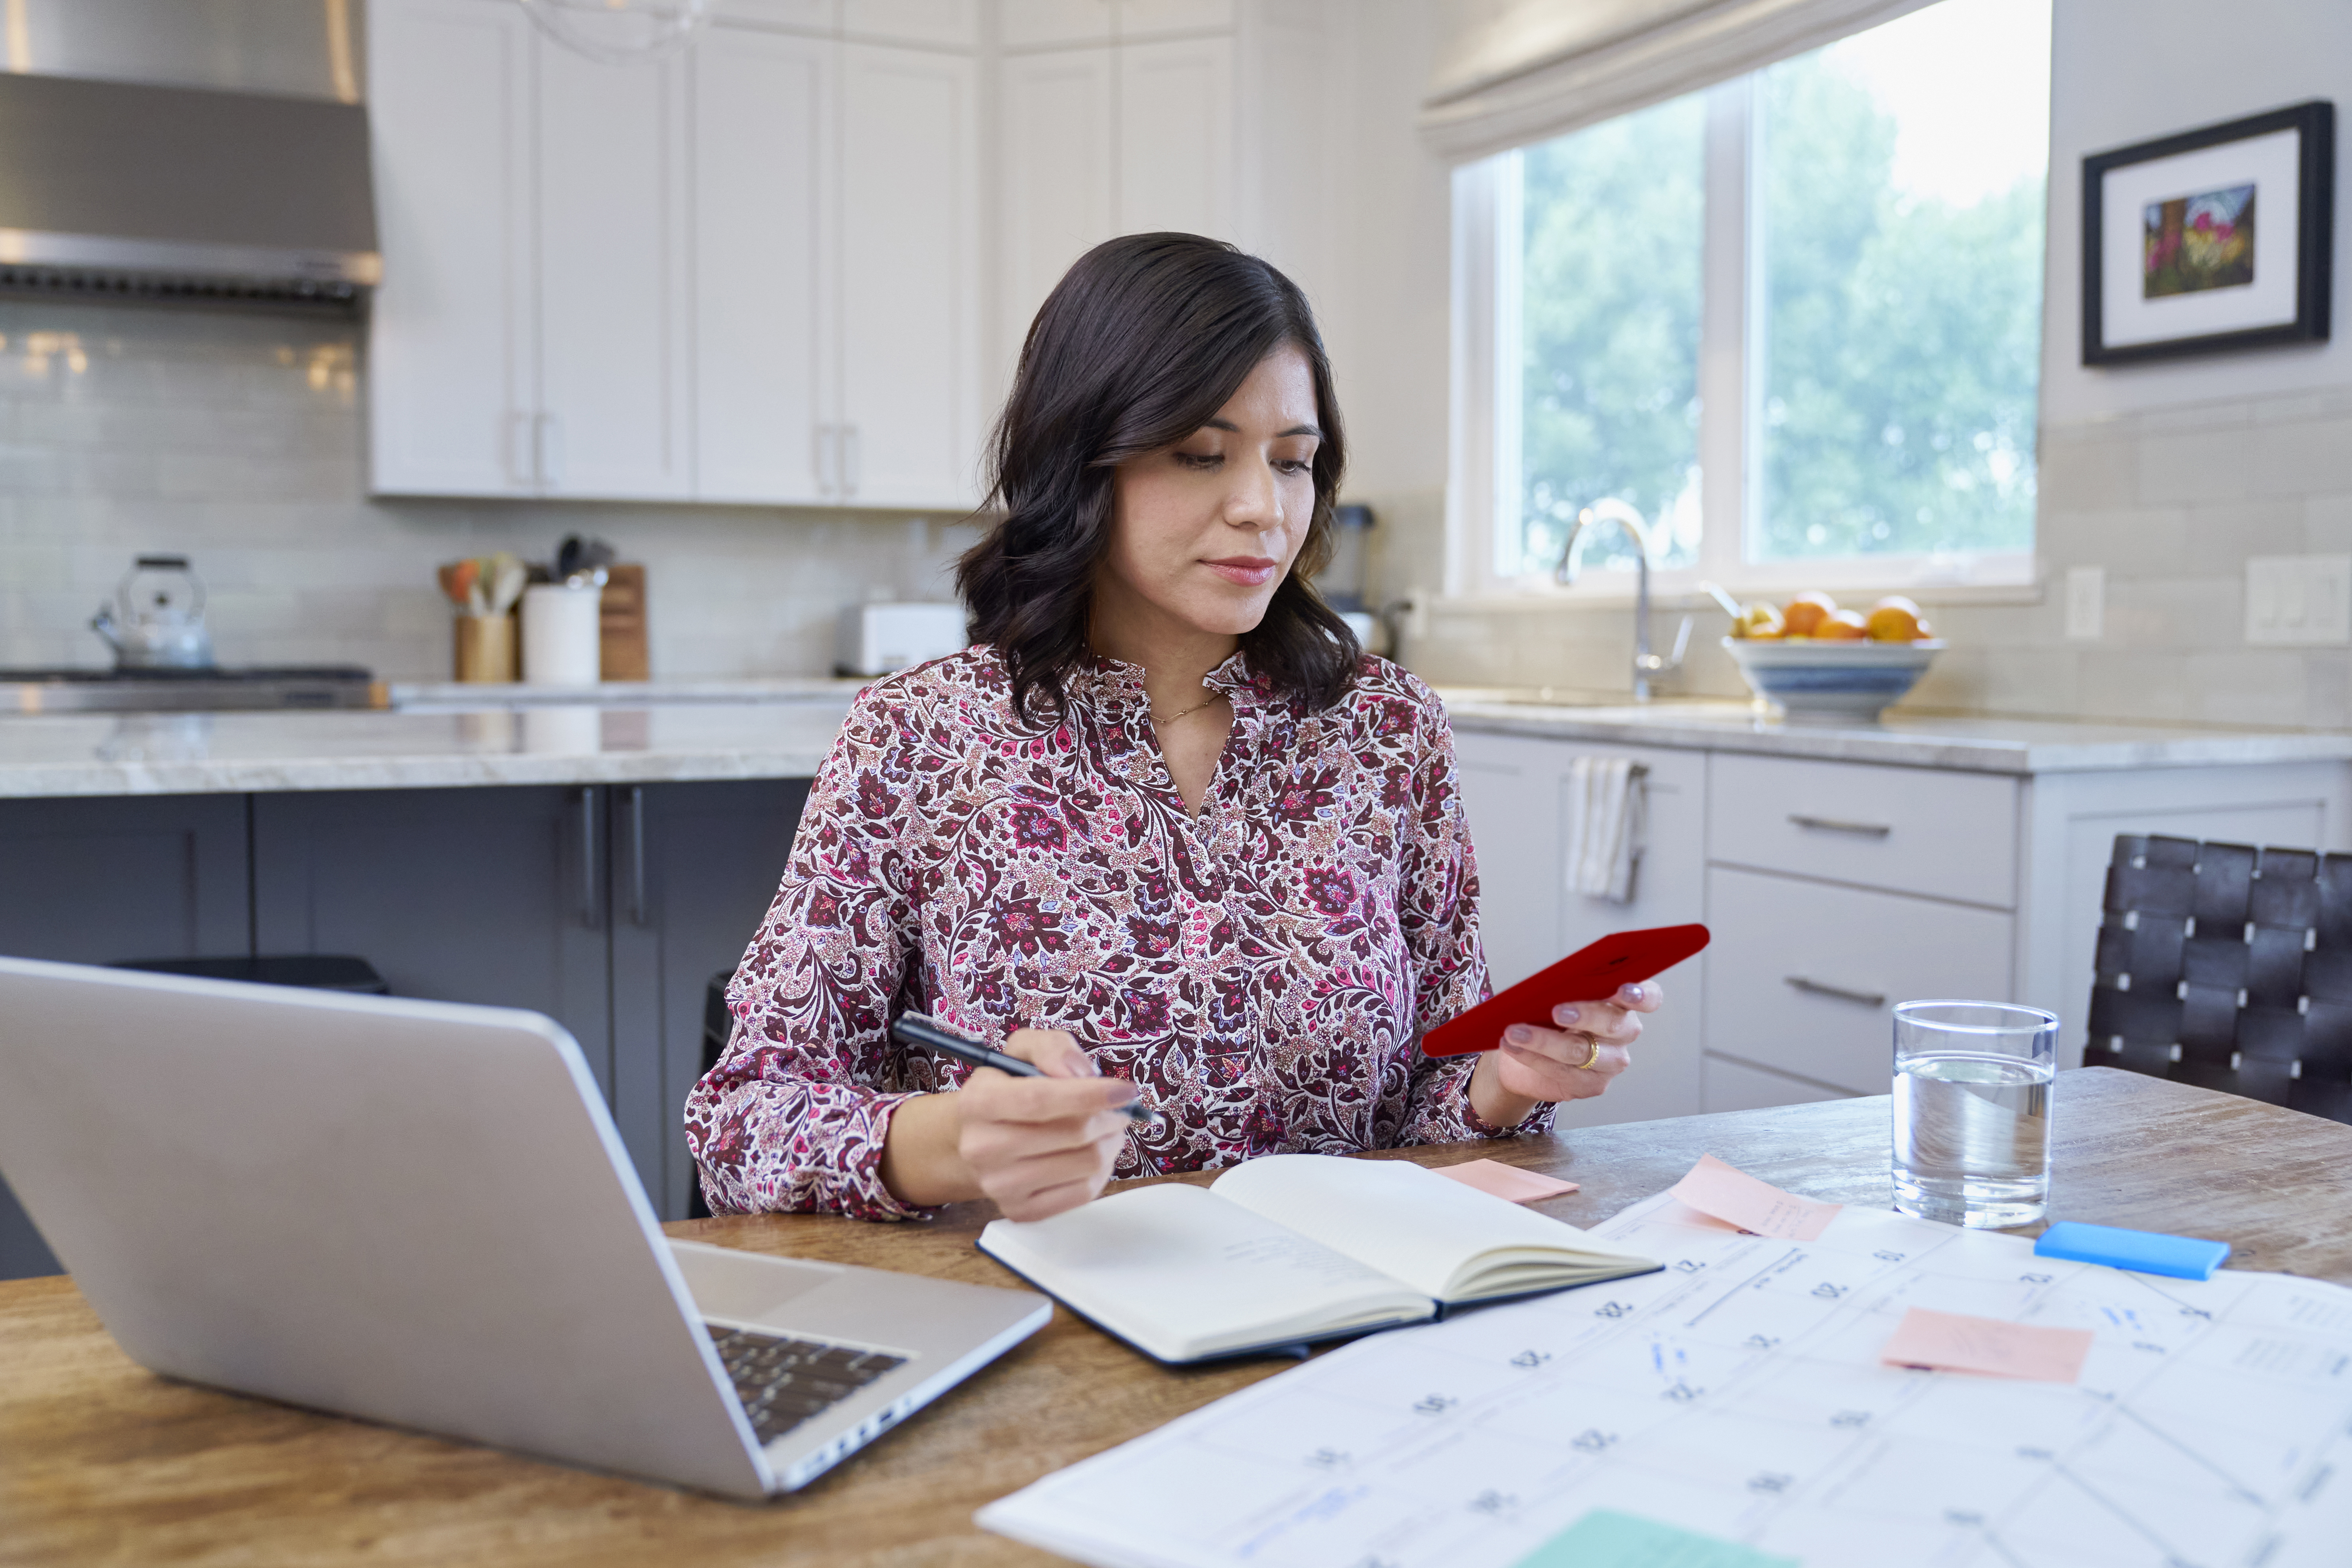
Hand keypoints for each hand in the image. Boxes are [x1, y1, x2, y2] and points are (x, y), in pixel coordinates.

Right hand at [952, 1029, 1138, 1221]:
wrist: (977, 1140)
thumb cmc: (1008, 1090)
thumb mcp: (1022, 1052)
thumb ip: (1052, 1049)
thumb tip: (1080, 1073)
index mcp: (979, 1101)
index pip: (1041, 1099)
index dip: (1091, 1094)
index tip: (1126, 1090)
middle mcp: (982, 1148)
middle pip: (1073, 1134)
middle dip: (1110, 1117)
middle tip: (1120, 1109)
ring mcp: (1000, 1185)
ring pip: (1086, 1164)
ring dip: (1110, 1141)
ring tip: (1107, 1128)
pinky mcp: (1021, 1210)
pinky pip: (1084, 1193)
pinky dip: (1102, 1169)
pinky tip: (1094, 1153)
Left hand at [1468, 981, 1662, 1126]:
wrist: (1527, 1053)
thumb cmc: (1547, 1014)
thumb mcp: (1557, 995)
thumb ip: (1566, 988)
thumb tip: (1552, 983)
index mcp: (1624, 1002)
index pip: (1649, 997)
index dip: (1640, 994)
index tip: (1622, 989)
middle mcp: (1624, 1033)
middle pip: (1613, 1024)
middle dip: (1584, 1015)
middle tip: (1556, 1011)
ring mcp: (1610, 1062)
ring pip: (1582, 1052)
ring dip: (1544, 1041)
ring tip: (1514, 1031)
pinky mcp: (1592, 1085)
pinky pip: (1563, 1073)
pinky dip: (1533, 1058)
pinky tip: (1512, 1046)